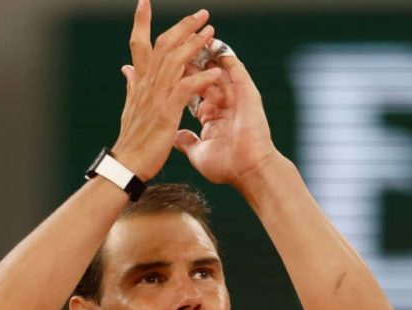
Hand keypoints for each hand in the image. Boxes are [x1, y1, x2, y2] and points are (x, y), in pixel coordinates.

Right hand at [111, 0, 226, 180]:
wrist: (128, 163)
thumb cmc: (132, 138)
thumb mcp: (130, 107)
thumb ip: (132, 85)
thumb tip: (126, 69)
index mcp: (139, 81)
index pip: (139, 44)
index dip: (141, 22)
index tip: (144, 1)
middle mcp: (147, 83)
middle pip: (163, 45)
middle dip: (182, 26)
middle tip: (202, 14)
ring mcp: (157, 96)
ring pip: (176, 60)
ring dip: (195, 44)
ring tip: (211, 33)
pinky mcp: (167, 111)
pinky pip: (186, 88)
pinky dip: (201, 78)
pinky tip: (215, 71)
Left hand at [173, 55, 280, 188]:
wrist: (249, 171)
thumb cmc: (227, 166)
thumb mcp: (199, 153)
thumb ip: (187, 141)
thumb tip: (175, 136)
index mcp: (212, 115)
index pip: (192, 88)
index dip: (179, 76)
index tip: (163, 64)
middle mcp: (223, 102)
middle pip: (203, 73)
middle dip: (189, 58)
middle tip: (175, 42)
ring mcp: (236, 96)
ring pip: (218, 67)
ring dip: (205, 52)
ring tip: (192, 36)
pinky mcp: (247, 94)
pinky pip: (236, 69)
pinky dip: (225, 56)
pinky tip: (213, 43)